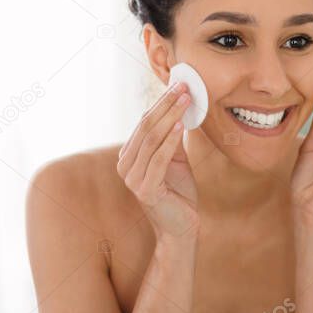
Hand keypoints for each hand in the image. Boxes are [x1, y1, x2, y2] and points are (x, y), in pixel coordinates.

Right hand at [116, 81, 198, 240]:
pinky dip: (170, 141)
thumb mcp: (176, 159)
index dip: (162, 102)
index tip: (180, 85)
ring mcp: (133, 178)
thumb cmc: (179, 193)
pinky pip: (158, 159)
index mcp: (129, 156)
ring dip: (171, 117)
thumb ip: (173, 137)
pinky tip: (181, 126)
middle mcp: (126, 165)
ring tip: (186, 100)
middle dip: (166, 104)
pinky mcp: (145, 190)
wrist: (182, 227)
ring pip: (151, 139)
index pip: (144, 122)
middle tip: (184, 87)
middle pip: (146, 127)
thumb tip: (180, 107)